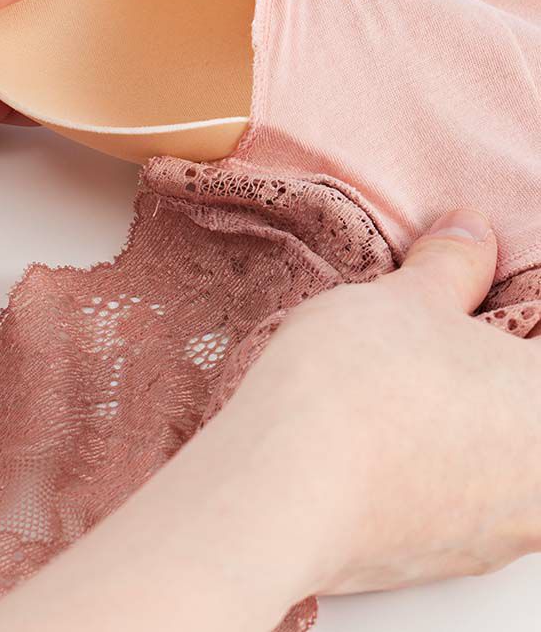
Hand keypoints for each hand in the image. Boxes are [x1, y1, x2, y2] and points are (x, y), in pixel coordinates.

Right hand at [0, 209, 540, 631]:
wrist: (256, 492)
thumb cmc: (345, 395)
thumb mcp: (406, 301)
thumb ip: (452, 264)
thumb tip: (472, 233)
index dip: (525, 309)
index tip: (486, 282)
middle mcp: (526, 490)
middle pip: (522, 401)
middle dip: (488, 354)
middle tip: (443, 307)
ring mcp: (471, 526)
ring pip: (482, 443)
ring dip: (451, 393)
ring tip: (399, 348)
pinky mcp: (411, 536)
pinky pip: (440, 472)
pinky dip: (416, 431)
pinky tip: (368, 400)